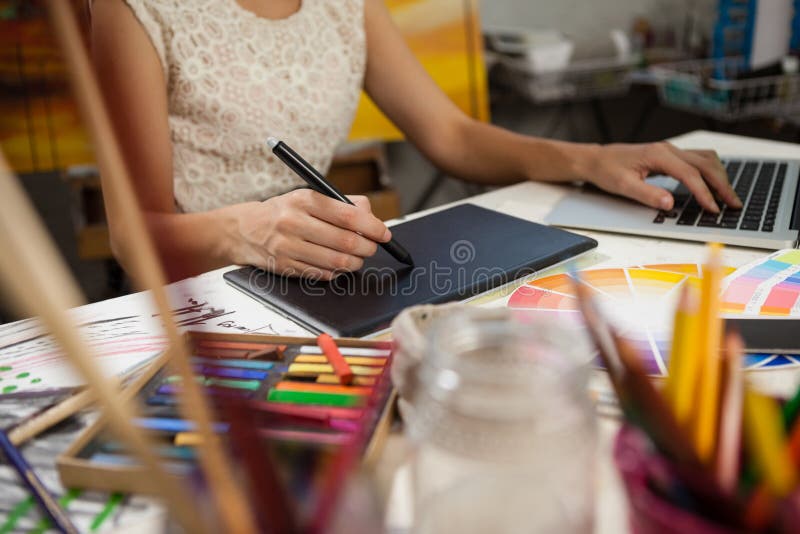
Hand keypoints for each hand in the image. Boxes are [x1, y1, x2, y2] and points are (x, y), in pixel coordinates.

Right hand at [231, 189, 389, 279]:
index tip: (384, 233)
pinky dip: (337, 271)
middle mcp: (294, 222)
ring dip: (355, 263)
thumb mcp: (308, 196)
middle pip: (346, 241)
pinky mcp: (285, 267)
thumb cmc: (283, 212)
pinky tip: (338, 265)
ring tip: (357, 258)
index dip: (373, 227)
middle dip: (367, 247)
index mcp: (304, 200)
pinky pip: (322, 274)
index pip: (349, 215)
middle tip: (372, 247)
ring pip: (337, 262)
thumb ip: (341, 203)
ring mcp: (288, 247)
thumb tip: (370, 214)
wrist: (244, 230)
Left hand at [582, 142, 742, 212]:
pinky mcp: (670, 155)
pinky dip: (710, 172)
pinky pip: (698, 160)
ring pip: (705, 159)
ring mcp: (670, 151)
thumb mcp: (623, 186)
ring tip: (728, 196)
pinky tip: (714, 185)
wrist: (596, 159)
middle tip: (733, 204)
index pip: (690, 174)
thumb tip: (669, 203)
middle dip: (721, 184)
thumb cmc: (607, 170)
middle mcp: (668, 149)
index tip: (713, 208)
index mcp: (658, 155)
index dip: (704, 192)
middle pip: (705, 163)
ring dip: (719, 176)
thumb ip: (647, 194)